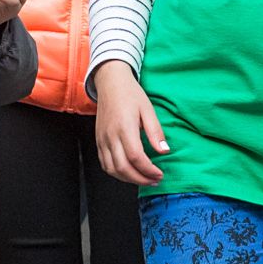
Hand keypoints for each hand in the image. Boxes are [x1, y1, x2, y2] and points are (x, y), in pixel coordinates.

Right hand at [91, 62, 167, 185]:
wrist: (110, 83)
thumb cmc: (130, 94)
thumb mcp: (148, 109)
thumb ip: (155, 131)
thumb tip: (164, 151)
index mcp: (125, 127)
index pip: (135, 157)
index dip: (148, 170)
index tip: (159, 174)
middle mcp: (110, 136)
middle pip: (123, 167)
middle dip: (140, 179)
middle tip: (154, 180)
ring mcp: (102, 140)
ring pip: (112, 169)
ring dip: (128, 179)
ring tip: (144, 179)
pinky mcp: (98, 141)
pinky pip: (104, 164)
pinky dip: (117, 173)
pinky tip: (129, 172)